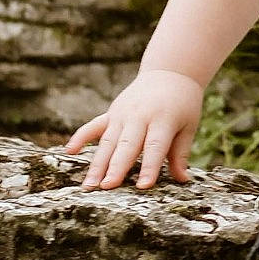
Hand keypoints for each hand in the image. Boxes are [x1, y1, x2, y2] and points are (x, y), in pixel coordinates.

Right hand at [65, 68, 204, 189]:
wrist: (170, 71)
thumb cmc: (183, 104)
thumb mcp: (189, 125)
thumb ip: (181, 153)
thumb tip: (183, 180)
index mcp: (163, 119)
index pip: (154, 147)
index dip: (149, 167)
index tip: (143, 186)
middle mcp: (139, 116)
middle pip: (126, 145)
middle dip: (116, 167)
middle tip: (107, 187)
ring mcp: (122, 114)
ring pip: (107, 141)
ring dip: (97, 164)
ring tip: (89, 185)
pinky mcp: (111, 113)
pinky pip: (93, 126)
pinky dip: (80, 137)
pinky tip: (69, 151)